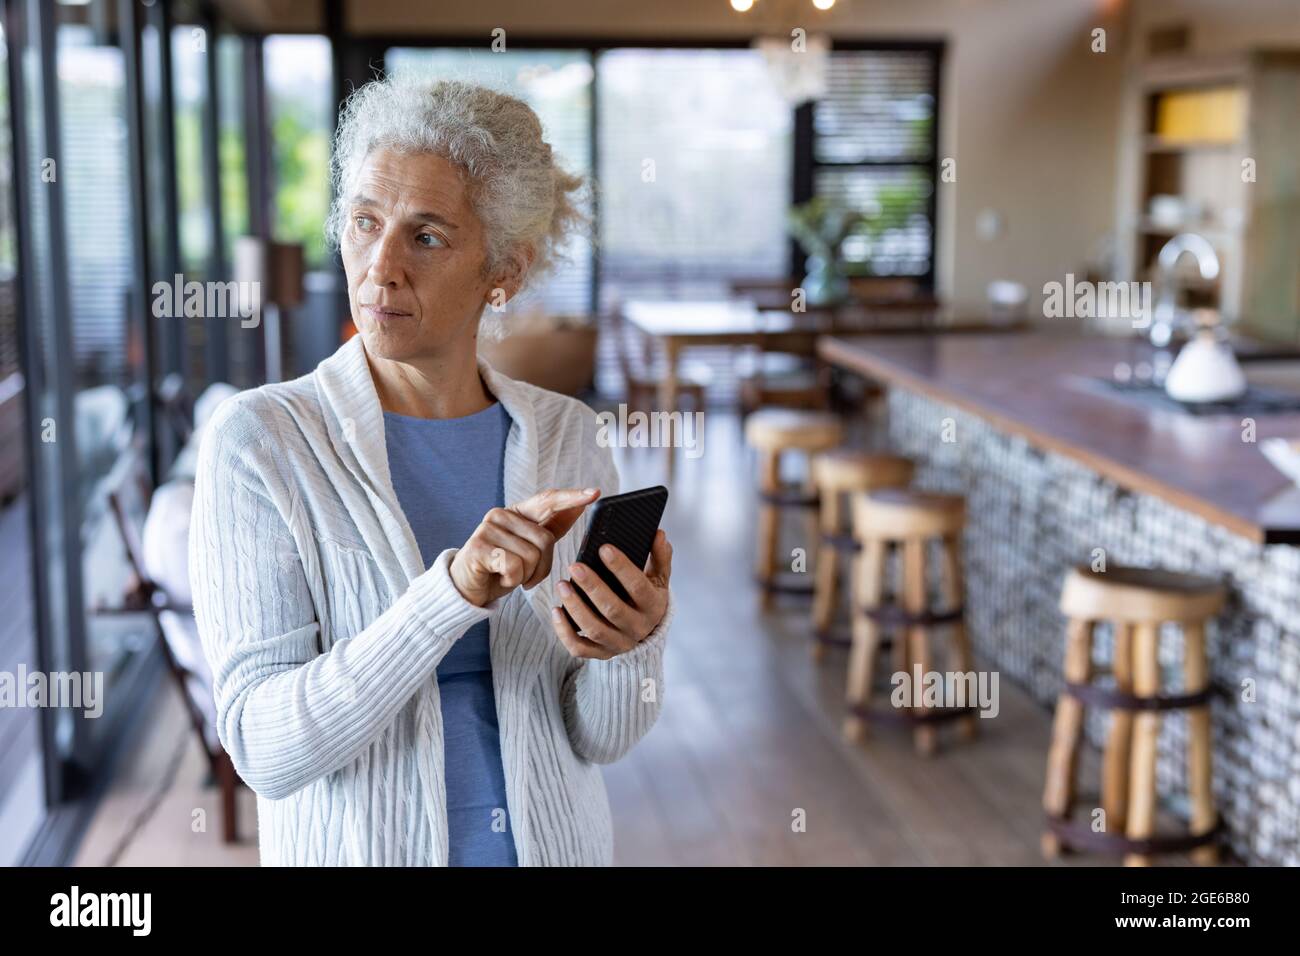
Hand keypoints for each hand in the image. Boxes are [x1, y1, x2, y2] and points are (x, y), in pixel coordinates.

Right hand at [450, 487, 599, 606]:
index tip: (595, 494)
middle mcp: (501, 515)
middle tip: (524, 574)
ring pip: (531, 556)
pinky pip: (514, 566)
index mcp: (516, 512)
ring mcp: (488, 529)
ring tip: (509, 575)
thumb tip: (578, 507)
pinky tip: (500, 578)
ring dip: (525, 575)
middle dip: (541, 566)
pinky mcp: (479, 547)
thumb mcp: (530, 548)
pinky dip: (512, 579)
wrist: (467, 590)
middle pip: (545, 540)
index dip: (572, 498)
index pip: (548, 500)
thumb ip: (552, 527)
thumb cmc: (501, 569)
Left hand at [550, 530, 672, 659]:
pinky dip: (565, 632)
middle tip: (574, 566)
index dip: (621, 568)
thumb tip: (659, 534)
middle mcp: (637, 627)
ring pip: (594, 629)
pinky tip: (556, 611)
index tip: (604, 548)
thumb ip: (660, 556)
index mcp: (652, 606)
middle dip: (592, 587)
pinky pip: (580, 648)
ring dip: (576, 607)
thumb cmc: (647, 597)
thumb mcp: (658, 578)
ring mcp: (618, 643)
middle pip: (613, 609)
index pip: (638, 586)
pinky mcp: (601, 653)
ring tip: (562, 585)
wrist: (645, 632)